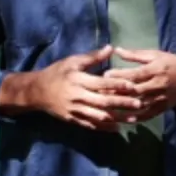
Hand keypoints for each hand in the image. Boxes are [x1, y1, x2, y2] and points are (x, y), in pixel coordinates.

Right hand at [0, 47, 140, 131]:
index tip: (133, 86)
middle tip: (139, 104)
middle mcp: (78, 97)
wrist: (36, 92)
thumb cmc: (57, 73)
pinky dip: (104, 127)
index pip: (101, 84)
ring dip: (117, 118)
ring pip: (99, 116)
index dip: (117, 85)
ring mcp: (75, 110)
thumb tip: (111, 48)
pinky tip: (117, 128)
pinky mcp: (73, 119)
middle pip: (103, 102)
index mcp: (78, 80)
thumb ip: (92, 57)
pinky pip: (90, 125)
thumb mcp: (72, 61)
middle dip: (122, 104)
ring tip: (133, 119)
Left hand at [112, 48, 175, 120]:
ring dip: (123, 106)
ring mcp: (161, 98)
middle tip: (101, 92)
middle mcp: (158, 85)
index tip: (105, 74)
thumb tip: (116, 50)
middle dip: (118, 91)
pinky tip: (124, 119)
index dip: (121, 75)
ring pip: (139, 105)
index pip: (136, 74)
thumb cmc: (173, 63)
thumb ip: (136, 55)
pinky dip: (136, 118)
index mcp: (156, 69)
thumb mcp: (156, 55)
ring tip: (108, 106)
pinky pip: (148, 115)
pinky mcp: (163, 108)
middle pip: (135, 90)